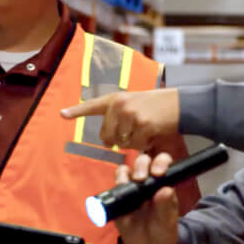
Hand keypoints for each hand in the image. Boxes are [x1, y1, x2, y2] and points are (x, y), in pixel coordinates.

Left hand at [61, 89, 178, 150]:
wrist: (181, 103)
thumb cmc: (159, 106)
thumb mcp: (135, 103)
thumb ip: (118, 116)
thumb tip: (107, 141)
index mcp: (116, 98)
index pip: (92, 105)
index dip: (76, 111)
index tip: (62, 114)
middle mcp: (120, 105)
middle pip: (107, 136)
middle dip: (118, 139)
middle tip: (135, 130)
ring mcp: (131, 115)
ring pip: (121, 143)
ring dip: (133, 142)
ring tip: (146, 128)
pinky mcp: (142, 125)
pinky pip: (136, 145)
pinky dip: (144, 144)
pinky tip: (152, 132)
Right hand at [112, 153, 179, 243]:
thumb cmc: (163, 231)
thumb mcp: (167, 221)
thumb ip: (166, 206)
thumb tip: (166, 190)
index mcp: (163, 183)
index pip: (162, 162)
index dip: (160, 162)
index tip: (158, 173)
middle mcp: (147, 182)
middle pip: (142, 162)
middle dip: (141, 166)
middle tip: (140, 179)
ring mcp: (132, 189)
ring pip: (125, 171)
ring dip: (124, 174)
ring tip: (125, 186)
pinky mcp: (119, 200)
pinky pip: (113, 189)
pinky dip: (113, 189)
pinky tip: (116, 196)